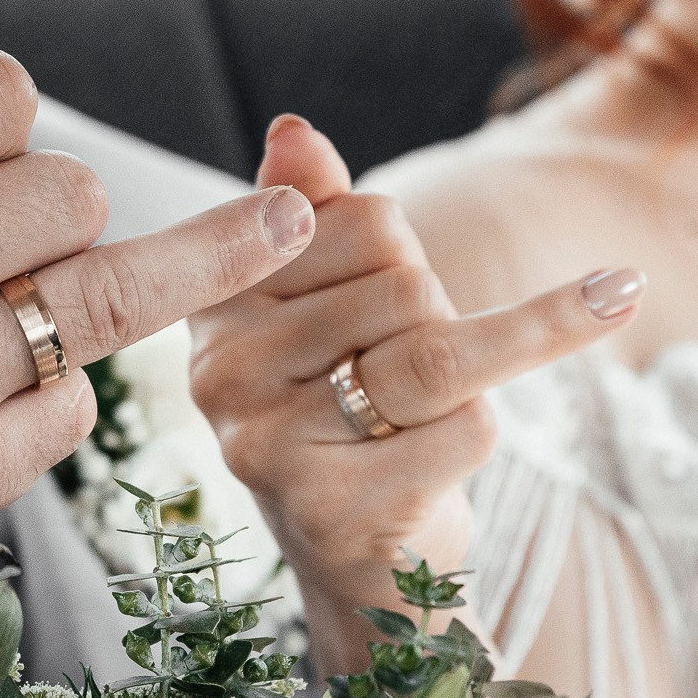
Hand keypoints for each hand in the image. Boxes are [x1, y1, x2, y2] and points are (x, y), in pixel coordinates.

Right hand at [189, 116, 640, 674]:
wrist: (367, 566)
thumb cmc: (356, 418)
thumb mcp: (331, 310)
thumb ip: (317, 216)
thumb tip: (295, 131)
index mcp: (215, 310)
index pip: (361, 219)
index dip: (402, 260)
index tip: (381, 309)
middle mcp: (223, 374)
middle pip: (408, 285)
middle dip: (439, 321)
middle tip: (399, 384)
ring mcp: (271, 445)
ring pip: (439, 349)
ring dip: (475, 373)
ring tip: (440, 411)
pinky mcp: (335, 510)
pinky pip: (469, 426)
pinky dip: (481, 437)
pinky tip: (442, 464)